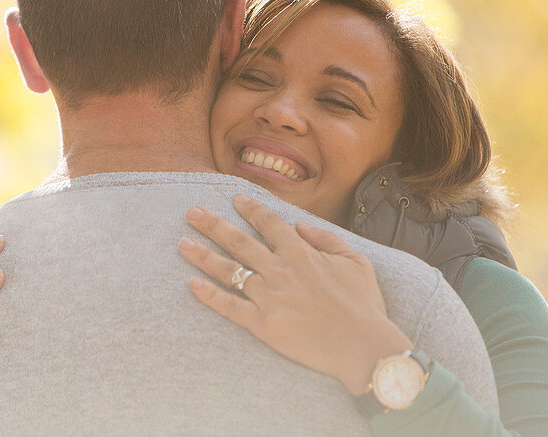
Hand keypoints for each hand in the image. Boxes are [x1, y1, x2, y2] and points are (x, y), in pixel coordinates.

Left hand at [180, 194, 411, 394]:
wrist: (365, 348)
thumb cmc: (364, 305)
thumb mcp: (355, 261)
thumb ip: (325, 237)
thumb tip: (298, 224)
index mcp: (301, 252)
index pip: (268, 222)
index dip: (250, 208)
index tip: (234, 199)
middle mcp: (279, 270)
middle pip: (238, 241)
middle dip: (212, 224)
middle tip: (191, 212)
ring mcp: (268, 297)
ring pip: (228, 270)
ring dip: (202, 255)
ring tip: (182, 244)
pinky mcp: (263, 324)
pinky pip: (229, 306)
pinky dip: (209, 295)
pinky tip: (192, 284)